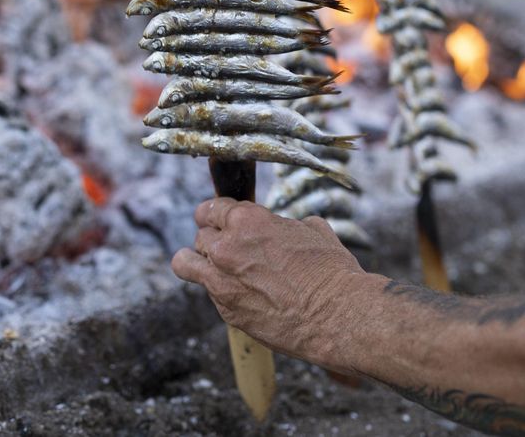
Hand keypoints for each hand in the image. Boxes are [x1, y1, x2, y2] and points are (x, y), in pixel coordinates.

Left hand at [171, 197, 365, 369]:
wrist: (338, 316)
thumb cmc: (331, 271)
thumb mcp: (311, 231)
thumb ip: (283, 226)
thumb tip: (282, 228)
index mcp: (246, 221)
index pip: (211, 208)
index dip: (218, 213)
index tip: (222, 220)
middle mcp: (226, 248)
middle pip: (200, 235)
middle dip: (214, 239)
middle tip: (230, 248)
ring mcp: (221, 281)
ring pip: (186, 262)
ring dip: (198, 261)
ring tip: (211, 267)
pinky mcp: (226, 310)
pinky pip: (209, 293)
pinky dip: (219, 291)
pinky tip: (242, 294)